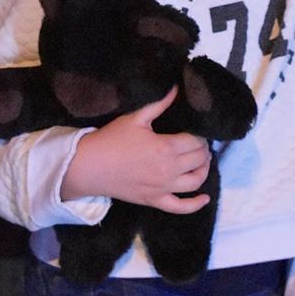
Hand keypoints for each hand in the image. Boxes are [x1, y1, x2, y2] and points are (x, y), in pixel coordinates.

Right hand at [63, 87, 211, 211]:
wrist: (89, 166)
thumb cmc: (112, 140)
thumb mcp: (135, 118)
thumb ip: (159, 103)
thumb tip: (177, 88)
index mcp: (166, 148)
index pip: (195, 141)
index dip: (199, 135)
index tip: (196, 130)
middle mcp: (169, 170)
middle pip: (199, 160)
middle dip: (203, 150)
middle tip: (198, 143)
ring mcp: (163, 188)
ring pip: (196, 181)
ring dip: (204, 170)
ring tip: (201, 161)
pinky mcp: (155, 201)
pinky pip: (180, 207)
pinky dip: (195, 204)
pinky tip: (204, 198)